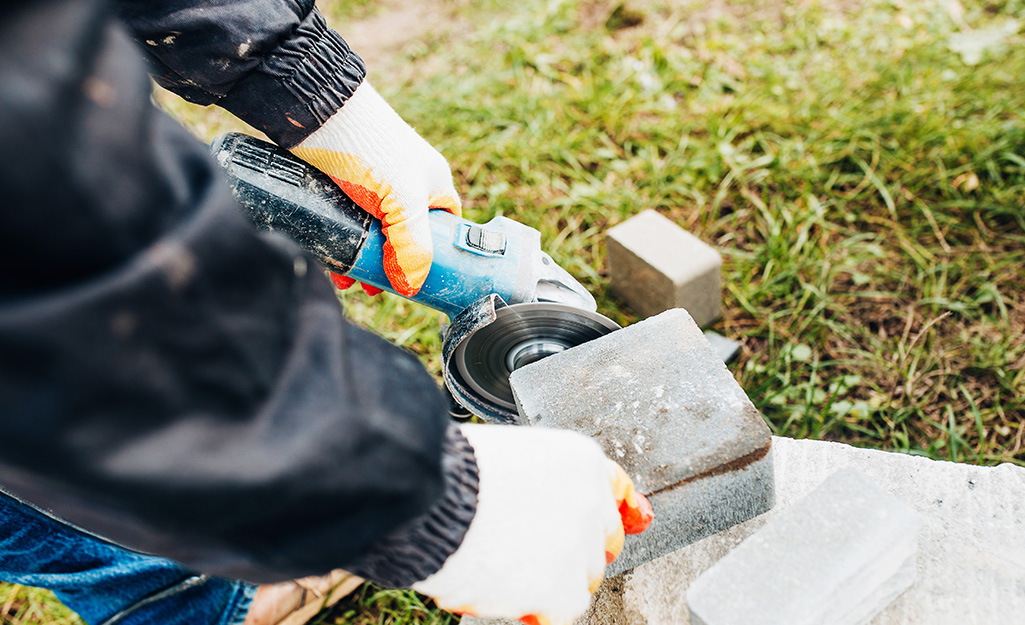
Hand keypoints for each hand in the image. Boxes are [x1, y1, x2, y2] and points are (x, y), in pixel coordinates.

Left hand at [291, 81, 460, 295]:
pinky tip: (332, 261)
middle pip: (405, 234)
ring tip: (349, 281)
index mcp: (433, 183)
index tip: (419, 280)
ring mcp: (374, 184)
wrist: (319, 112)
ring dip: (364, 259)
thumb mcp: (402, 203)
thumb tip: (411, 287)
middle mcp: (406, 183)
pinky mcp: (343, 184)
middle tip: (376, 288)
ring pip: (375, 232)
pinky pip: (349, 222)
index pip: (446, 226)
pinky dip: (344, 243)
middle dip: (391, 264)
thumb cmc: (371, 149)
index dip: (436, 254)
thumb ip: (412, 246)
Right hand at [412, 424, 652, 624]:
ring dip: (552, 579)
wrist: (436, 503)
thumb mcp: (512, 456)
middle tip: (530, 552)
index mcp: (582, 460)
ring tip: (504, 566)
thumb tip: (547, 509)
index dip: (593, 516)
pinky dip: (541, 607)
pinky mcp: (564, 588)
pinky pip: (565, 609)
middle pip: (600, 541)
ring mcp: (581, 547)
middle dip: (570, 551)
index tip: (599, 528)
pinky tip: (509, 589)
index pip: (615, 495)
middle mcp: (592, 501)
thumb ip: (544, 481)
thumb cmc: (456, 475)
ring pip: (583, 577)